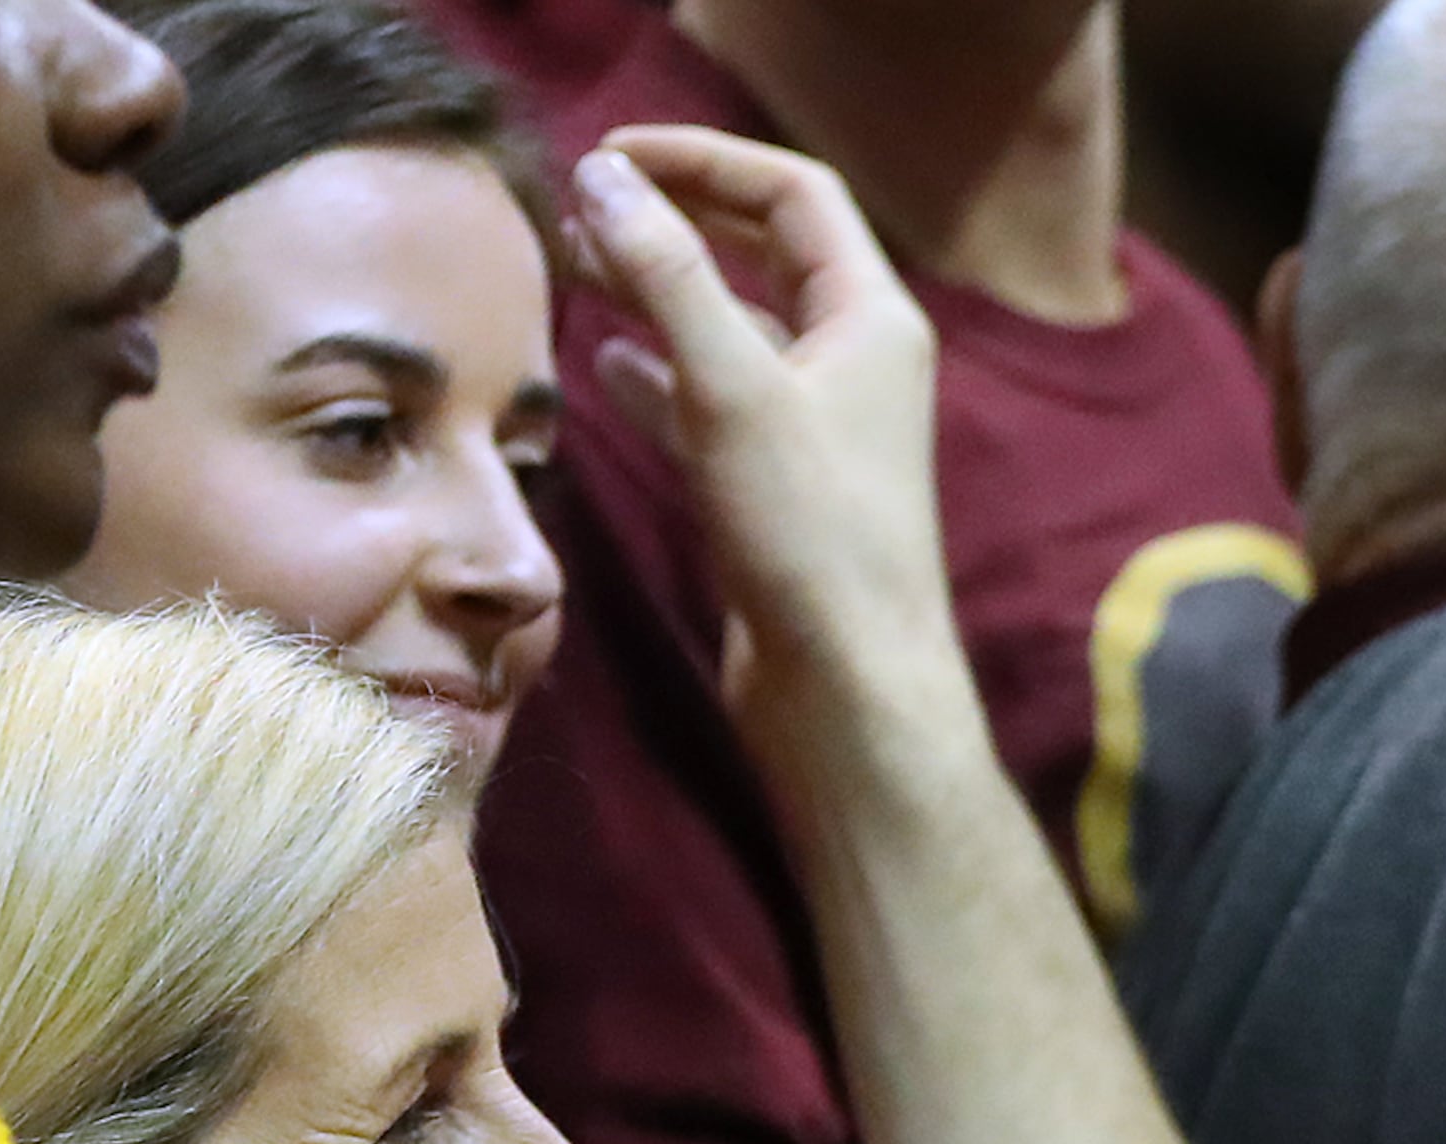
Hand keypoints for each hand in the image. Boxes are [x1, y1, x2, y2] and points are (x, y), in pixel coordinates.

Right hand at [564, 127, 966, 726]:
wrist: (848, 690)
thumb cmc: (811, 538)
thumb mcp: (732, 386)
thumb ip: (668, 273)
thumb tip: (602, 177)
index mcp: (871, 318)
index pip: (791, 192)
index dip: (703, 158)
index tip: (610, 151)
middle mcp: (854, 363)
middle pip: (761, 252)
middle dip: (674, 219)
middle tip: (581, 204)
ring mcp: (817, 429)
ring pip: (730, 329)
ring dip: (658, 291)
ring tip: (574, 268)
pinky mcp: (780, 490)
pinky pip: (714, 405)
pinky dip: (661, 376)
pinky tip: (605, 365)